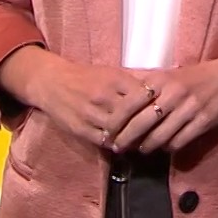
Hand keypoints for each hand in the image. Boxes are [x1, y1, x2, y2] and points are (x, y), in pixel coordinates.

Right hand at [3, 48, 161, 151]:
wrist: (52, 83)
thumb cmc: (87, 76)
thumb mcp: (111, 72)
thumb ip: (133, 80)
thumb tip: (160, 86)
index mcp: (114, 79)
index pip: (143, 95)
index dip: (155, 104)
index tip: (165, 110)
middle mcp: (103, 96)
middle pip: (133, 115)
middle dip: (148, 124)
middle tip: (160, 131)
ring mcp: (91, 114)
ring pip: (119, 130)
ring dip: (134, 138)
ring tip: (145, 140)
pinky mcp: (81, 129)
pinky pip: (104, 140)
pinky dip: (117, 144)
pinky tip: (125, 145)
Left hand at [113, 54, 217, 155]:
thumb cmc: (196, 76)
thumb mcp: (169, 74)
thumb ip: (146, 84)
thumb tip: (118, 97)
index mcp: (162, 80)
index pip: (130, 104)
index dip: (115, 122)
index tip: (107, 133)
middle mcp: (174, 94)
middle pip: (141, 123)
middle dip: (125, 139)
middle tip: (117, 148)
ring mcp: (189, 109)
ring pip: (159, 137)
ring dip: (146, 147)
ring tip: (140, 149)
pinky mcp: (203, 122)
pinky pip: (179, 142)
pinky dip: (168, 148)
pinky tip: (164, 147)